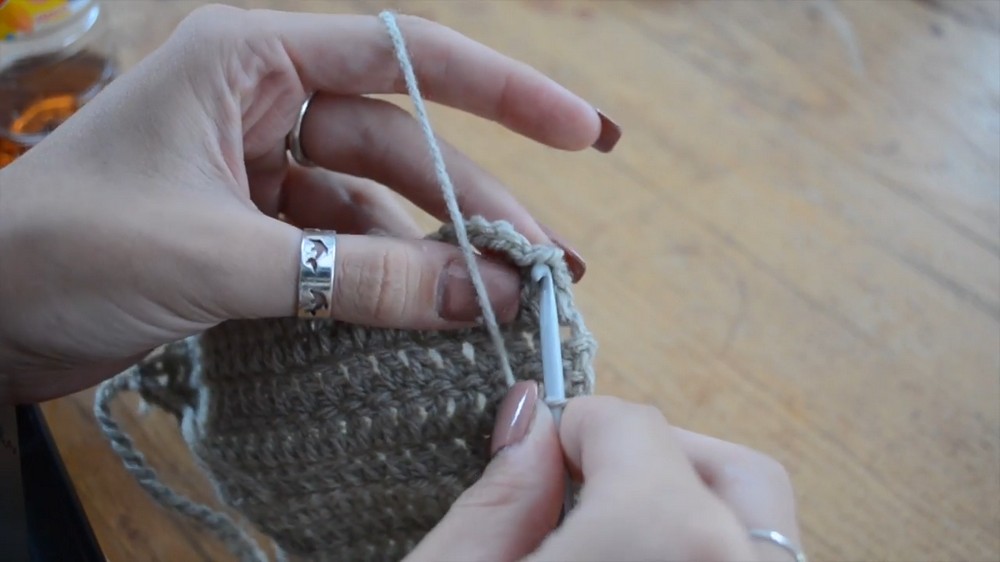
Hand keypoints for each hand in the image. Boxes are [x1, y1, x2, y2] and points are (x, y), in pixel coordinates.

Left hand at [0, 5, 608, 402]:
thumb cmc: (62, 250)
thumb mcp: (219, 257)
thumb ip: (353, 275)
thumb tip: (477, 294)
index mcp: (249, 57)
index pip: (404, 55)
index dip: (503, 91)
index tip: (582, 131)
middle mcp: (263, 101)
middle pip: (403, 144)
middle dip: (475, 202)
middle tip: (544, 262)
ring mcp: (261, 169)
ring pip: (378, 204)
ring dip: (438, 252)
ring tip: (501, 299)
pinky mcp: (254, 230)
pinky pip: (344, 249)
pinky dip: (387, 283)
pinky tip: (431, 314)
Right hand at [410, 387, 802, 561]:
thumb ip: (499, 497)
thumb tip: (529, 422)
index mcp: (663, 547)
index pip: (637, 430)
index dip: (578, 429)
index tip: (542, 449)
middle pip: (732, 472)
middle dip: (660, 458)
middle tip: (589, 485)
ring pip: (762, 528)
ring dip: (693, 509)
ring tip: (614, 532)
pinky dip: (712, 555)